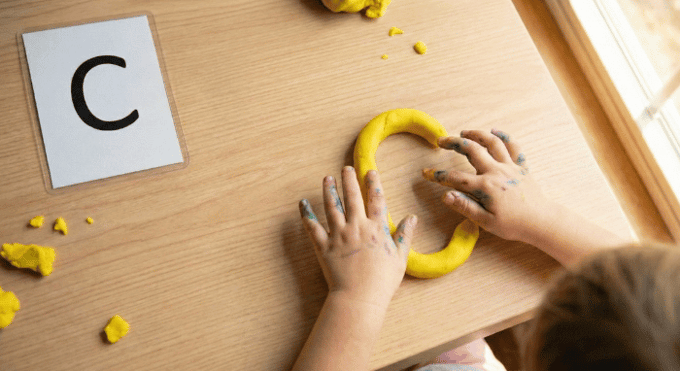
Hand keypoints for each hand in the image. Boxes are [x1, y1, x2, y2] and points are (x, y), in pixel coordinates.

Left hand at [299, 166, 416, 308]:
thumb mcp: (400, 258)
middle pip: (352, 197)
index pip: (376, 200)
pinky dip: (306, 214)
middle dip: (349, 180)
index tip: (370, 172)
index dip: (373, 183)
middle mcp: (356, 227)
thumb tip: (412, 218)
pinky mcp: (323, 246)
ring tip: (327, 178)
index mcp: (376, 229)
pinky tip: (302, 203)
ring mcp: (338, 235)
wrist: (359, 298)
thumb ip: (404, 235)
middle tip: (345, 168)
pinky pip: (312, 226)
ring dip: (328, 190)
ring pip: (331, 206)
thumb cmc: (382, 281)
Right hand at [422, 129, 553, 242]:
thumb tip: (446, 196)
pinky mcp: (521, 168)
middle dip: (454, 143)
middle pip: (472, 150)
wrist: (541, 222)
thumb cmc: (513, 225)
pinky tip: (495, 131)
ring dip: (477, 134)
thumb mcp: (486, 221)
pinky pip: (514, 147)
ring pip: (492, 143)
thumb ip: (465, 206)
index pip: (456, 178)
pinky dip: (505, 137)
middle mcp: (497, 172)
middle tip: (441, 141)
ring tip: (464, 132)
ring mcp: (510, 167)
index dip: (438, 175)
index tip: (426, 173)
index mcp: (486, 187)